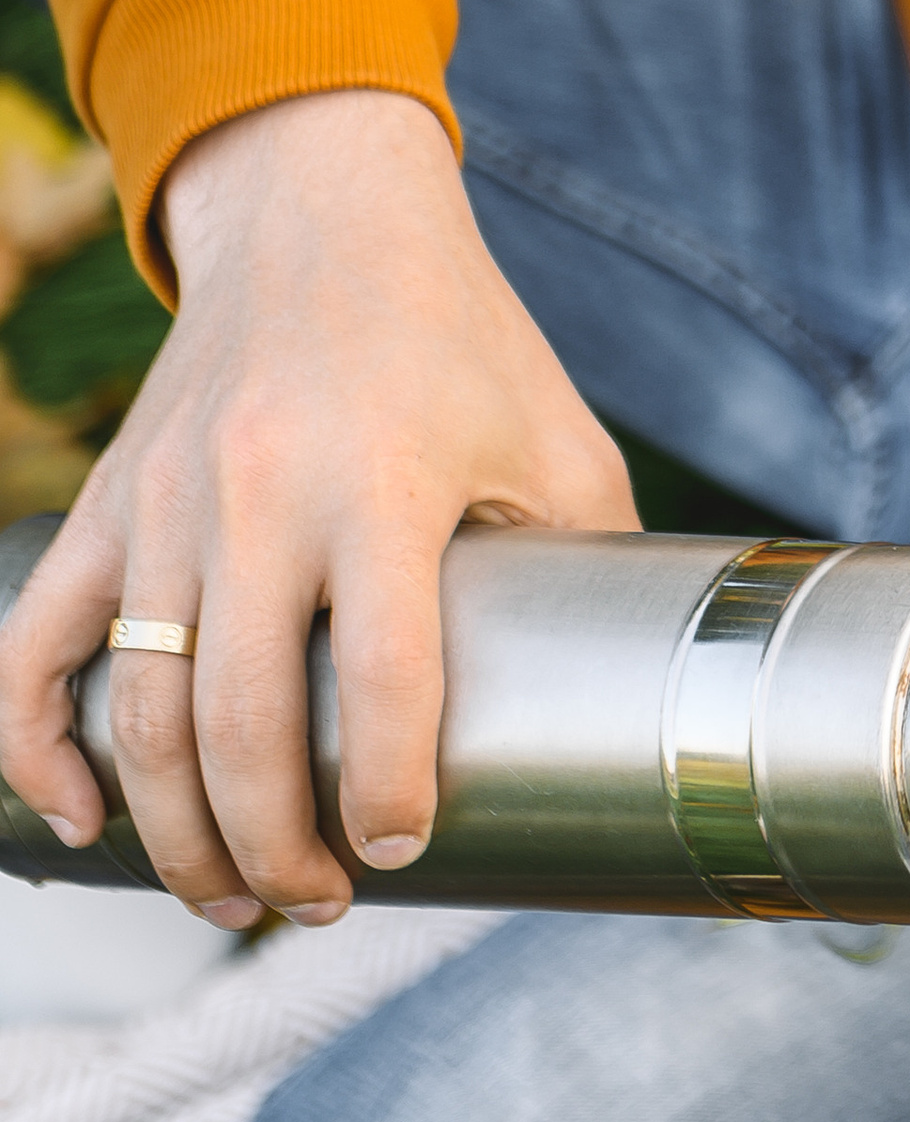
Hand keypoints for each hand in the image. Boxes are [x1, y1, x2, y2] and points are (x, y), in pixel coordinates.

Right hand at [0, 90, 633, 926]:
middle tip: (317, 907)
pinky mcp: (110, 501)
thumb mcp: (556, 437)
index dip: (386, 790)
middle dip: (274, 848)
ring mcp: (168, 502)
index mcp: (383, 482)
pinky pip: (35, 641)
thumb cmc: (461, 338)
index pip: (380, 678)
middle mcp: (260, 495)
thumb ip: (591, 562)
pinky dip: (34, 745)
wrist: (319, 214)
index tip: (400, 854)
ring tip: (233, 898)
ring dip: (177, 830)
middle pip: (241, 725)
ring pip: (142, 709)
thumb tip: (637, 697)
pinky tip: (80, 820)